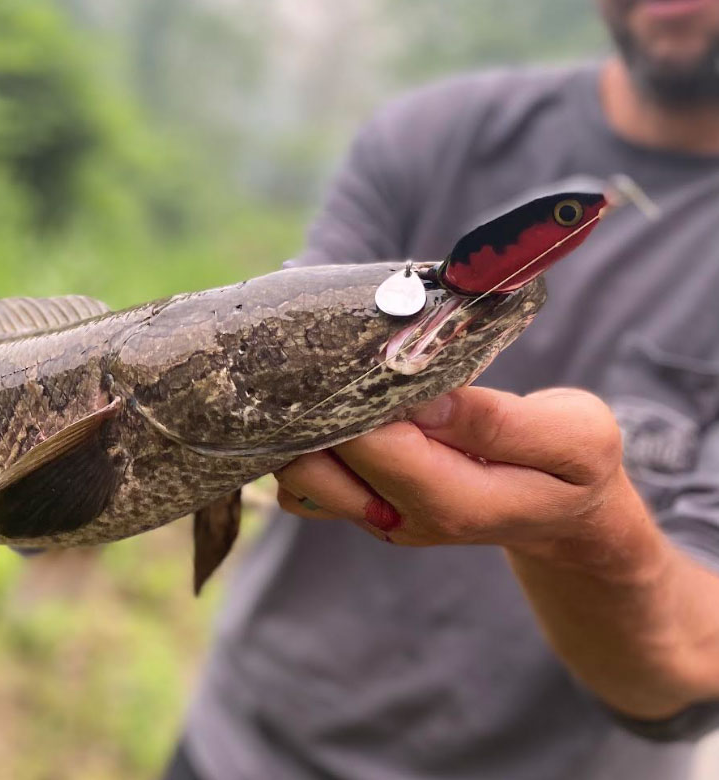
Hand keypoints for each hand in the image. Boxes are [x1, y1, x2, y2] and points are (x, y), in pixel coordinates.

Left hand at [274, 386, 634, 561]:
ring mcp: (374, 518)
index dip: (358, 397)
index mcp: (455, 504)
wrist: (564, 514)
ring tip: (336, 377)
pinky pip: (301, 481)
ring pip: (297, 476)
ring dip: (303, 427)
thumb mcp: (573, 437)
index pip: (375, 447)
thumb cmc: (573, 466)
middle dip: (319, 407)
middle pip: (319, 463)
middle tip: (338, 352)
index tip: (361, 350)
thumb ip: (497, 421)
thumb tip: (424, 399)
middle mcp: (401, 519)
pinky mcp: (359, 507)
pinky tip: (335, 405)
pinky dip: (303, 443)